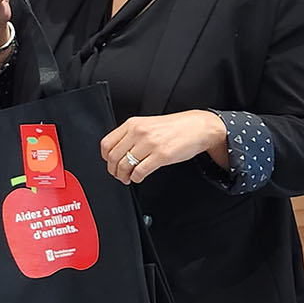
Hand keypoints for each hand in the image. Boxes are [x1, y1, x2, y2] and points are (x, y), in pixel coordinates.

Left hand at [100, 111, 227, 183]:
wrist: (198, 127)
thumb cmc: (175, 127)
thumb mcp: (148, 124)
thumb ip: (132, 134)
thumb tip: (117, 151)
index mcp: (133, 124)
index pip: (107, 143)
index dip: (105, 158)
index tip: (109, 163)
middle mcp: (139, 132)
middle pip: (113, 157)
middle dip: (113, 170)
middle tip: (118, 175)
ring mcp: (150, 144)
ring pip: (124, 165)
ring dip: (123, 176)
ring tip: (127, 178)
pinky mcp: (161, 155)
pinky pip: (140, 171)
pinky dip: (136, 178)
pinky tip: (139, 178)